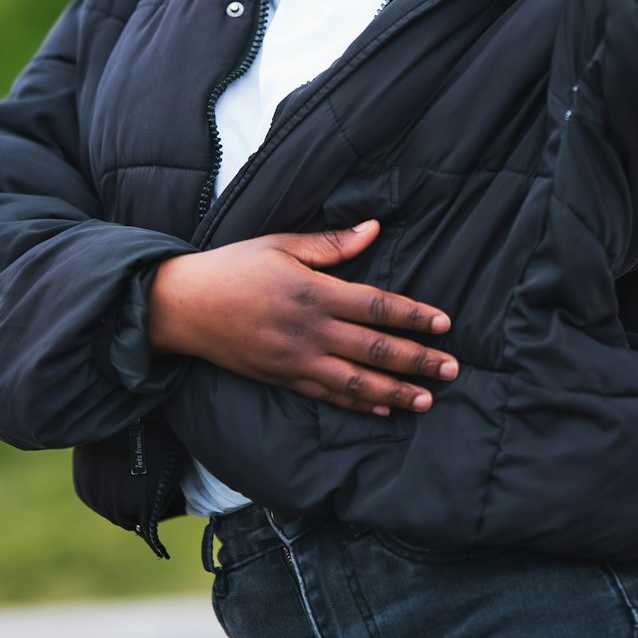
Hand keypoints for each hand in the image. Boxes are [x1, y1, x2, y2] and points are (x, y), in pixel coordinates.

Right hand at [147, 220, 457, 414]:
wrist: (184, 306)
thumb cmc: (235, 267)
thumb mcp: (282, 244)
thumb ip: (332, 243)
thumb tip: (374, 229)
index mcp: (314, 292)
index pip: (377, 306)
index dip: (414, 317)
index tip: (444, 324)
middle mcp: (310, 331)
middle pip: (375, 350)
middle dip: (418, 361)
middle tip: (453, 369)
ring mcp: (297, 360)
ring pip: (357, 383)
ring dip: (396, 392)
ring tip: (428, 399)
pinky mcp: (283, 379)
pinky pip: (328, 396)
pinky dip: (359, 405)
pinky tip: (383, 409)